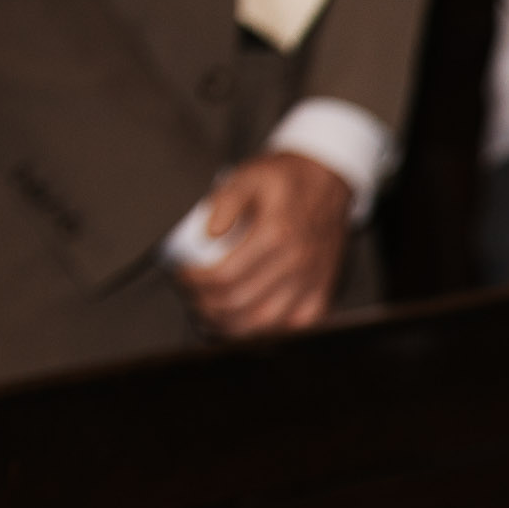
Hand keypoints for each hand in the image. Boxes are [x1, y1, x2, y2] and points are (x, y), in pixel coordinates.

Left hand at [172, 152, 351, 336]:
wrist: (328, 182)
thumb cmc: (285, 180)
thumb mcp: (248, 176)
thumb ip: (225, 201)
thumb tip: (208, 233)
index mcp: (276, 235)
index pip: (223, 277)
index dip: (193, 283)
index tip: (180, 275)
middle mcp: (296, 263)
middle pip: (239, 304)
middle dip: (204, 305)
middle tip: (190, 295)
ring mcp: (311, 282)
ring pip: (264, 324)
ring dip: (230, 324)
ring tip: (210, 312)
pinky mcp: (322, 292)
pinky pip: (294, 328)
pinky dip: (267, 332)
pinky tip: (247, 323)